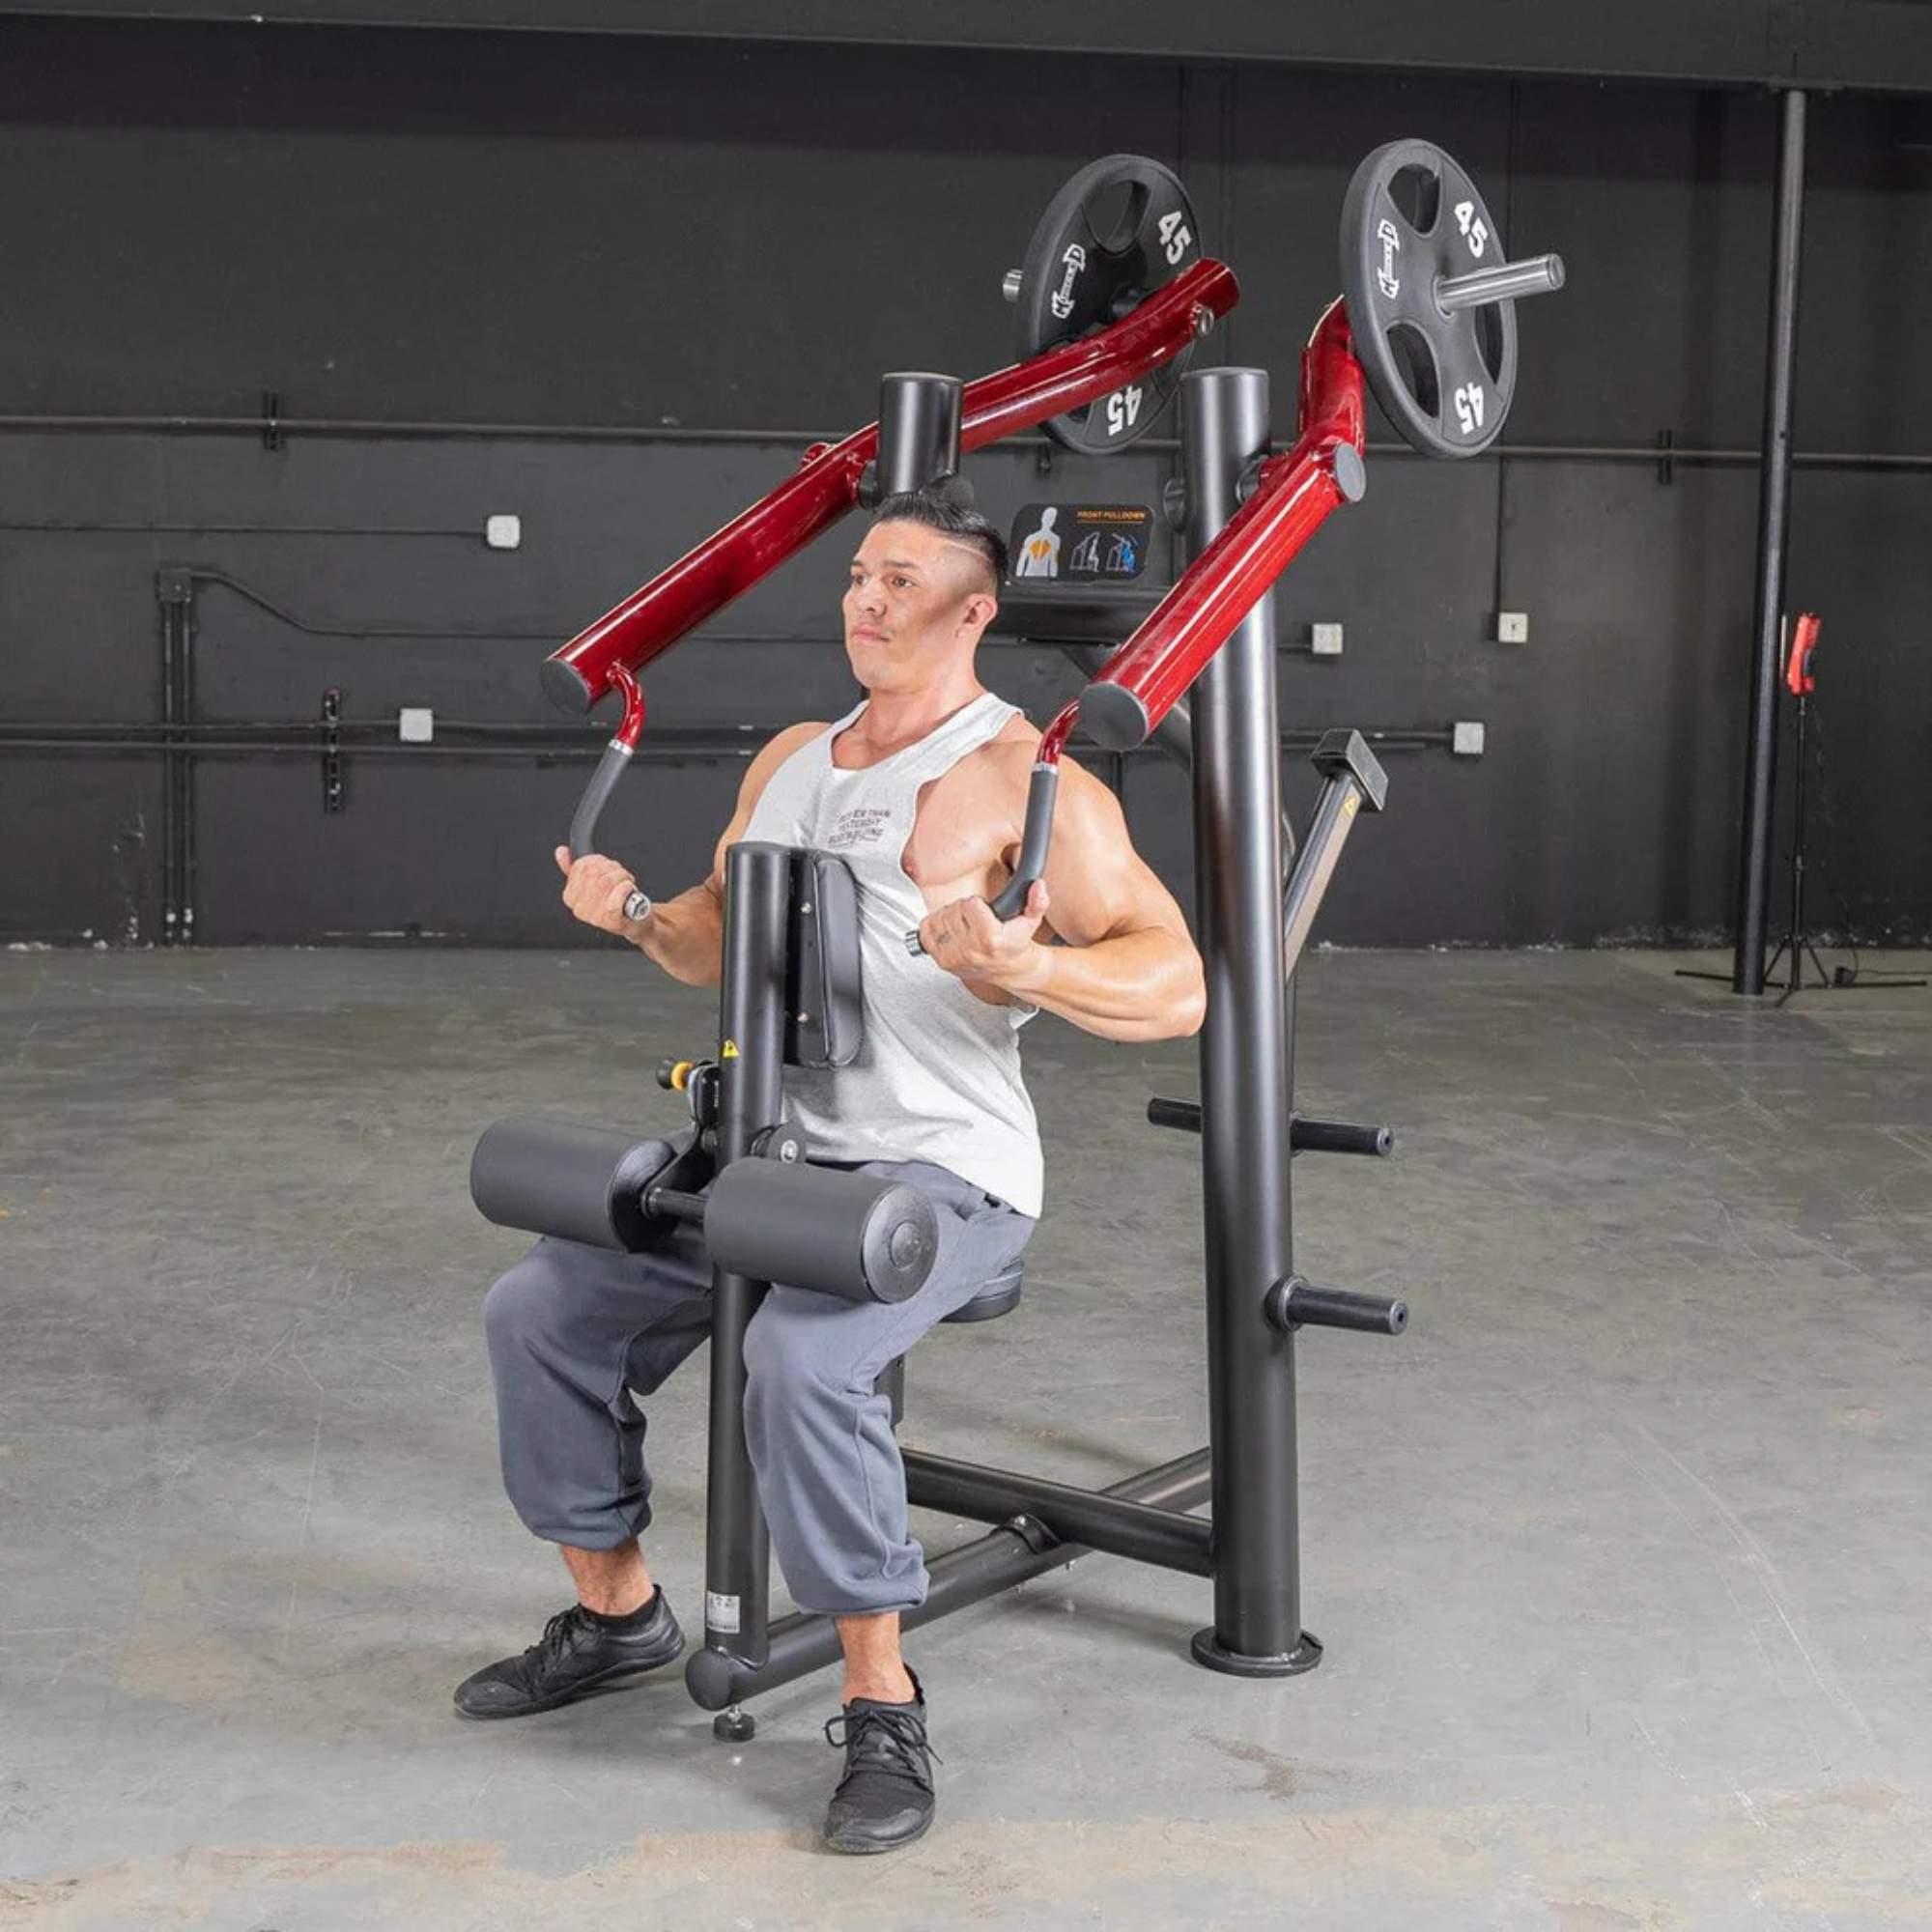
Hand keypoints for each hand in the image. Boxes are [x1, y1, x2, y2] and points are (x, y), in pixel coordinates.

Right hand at [555, 846, 647, 940]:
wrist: (635, 921)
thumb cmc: (614, 901)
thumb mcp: (593, 882)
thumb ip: (574, 867)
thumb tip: (561, 851)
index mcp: (570, 897)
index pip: (580, 867)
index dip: (598, 862)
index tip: (606, 868)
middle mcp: (579, 908)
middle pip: (594, 873)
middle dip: (612, 868)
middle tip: (620, 875)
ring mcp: (594, 916)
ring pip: (606, 882)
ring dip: (622, 876)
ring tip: (626, 883)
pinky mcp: (611, 920)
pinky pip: (618, 894)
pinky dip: (627, 887)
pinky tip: (630, 890)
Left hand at [915, 880, 1049, 986]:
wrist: (1009, 969)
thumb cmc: (1016, 944)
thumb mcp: (1031, 921)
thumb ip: (1037, 902)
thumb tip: (1038, 885)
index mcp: (990, 939)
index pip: (970, 904)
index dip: (978, 904)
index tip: (985, 911)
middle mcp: (970, 950)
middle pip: (953, 910)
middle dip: (963, 910)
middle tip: (974, 919)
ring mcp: (954, 957)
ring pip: (939, 918)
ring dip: (949, 917)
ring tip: (964, 925)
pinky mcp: (942, 961)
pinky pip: (925, 932)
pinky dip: (935, 927)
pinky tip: (950, 931)